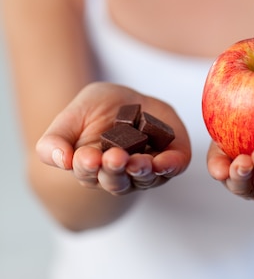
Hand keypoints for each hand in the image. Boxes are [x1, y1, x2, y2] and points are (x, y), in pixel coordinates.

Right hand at [36, 82, 190, 194]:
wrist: (127, 97)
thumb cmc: (94, 110)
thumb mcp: (70, 116)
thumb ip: (54, 140)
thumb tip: (61, 161)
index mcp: (91, 168)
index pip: (88, 173)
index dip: (87, 167)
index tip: (86, 157)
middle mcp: (119, 175)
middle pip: (116, 181)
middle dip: (115, 170)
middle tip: (114, 157)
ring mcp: (146, 170)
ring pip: (144, 178)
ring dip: (141, 171)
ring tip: (138, 162)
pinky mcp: (172, 157)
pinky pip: (173, 167)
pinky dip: (171, 166)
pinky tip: (165, 162)